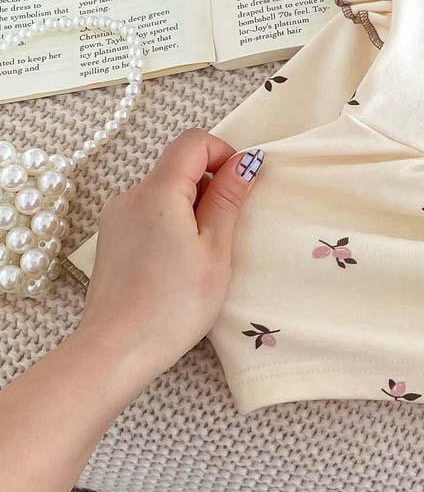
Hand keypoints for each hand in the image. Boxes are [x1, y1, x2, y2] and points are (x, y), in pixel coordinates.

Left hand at [75, 130, 261, 389]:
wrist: (118, 349)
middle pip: (178, 166)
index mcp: (157, 192)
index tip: (242, 185)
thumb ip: (228, 199)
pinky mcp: (111, 239)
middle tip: (228, 228)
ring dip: (192, 207)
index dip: (224, 153)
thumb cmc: (175, 303)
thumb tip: (245, 162)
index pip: (193, 142)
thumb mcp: (216, 249)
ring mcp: (116, 218)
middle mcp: (130, 196)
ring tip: (205, 253)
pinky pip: (149, 213)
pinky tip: (180, 262)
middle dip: (210, 185)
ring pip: (164, 192)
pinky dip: (172, 223)